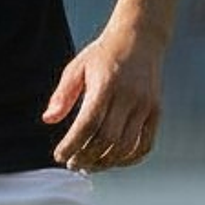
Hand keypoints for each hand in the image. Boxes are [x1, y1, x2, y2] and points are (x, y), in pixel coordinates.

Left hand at [43, 24, 163, 171]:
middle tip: (72, 164)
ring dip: (105, 162)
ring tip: (89, 165)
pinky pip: (144, 145)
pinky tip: (112, 161)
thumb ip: (63, 95)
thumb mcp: (77, 68)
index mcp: (106, 84)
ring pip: (125, 146)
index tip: (59, 156)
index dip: (72, 144)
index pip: (88, 124)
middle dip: (86, 157)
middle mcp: (129, 96)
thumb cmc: (103, 55)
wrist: (139, 38)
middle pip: (106, 139)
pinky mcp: (156, 111)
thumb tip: (48, 120)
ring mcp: (145, 105)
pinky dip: (128, 159)